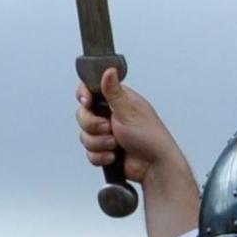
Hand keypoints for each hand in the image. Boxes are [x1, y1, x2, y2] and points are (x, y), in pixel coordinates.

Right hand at [76, 68, 185, 183]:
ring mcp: (106, 133)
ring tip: (116, 144)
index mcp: (117, 100)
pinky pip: (90, 152)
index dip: (84, 96)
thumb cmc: (150, 137)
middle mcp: (110, 115)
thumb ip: (113, 91)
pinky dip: (101, 156)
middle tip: (109, 128)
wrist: (153, 167)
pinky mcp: (104, 150)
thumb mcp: (129, 110)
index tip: (87, 103)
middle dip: (94, 126)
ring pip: (85, 136)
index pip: (90, 90)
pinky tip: (114, 156)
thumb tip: (109, 70)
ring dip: (99, 143)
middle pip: (83, 115)